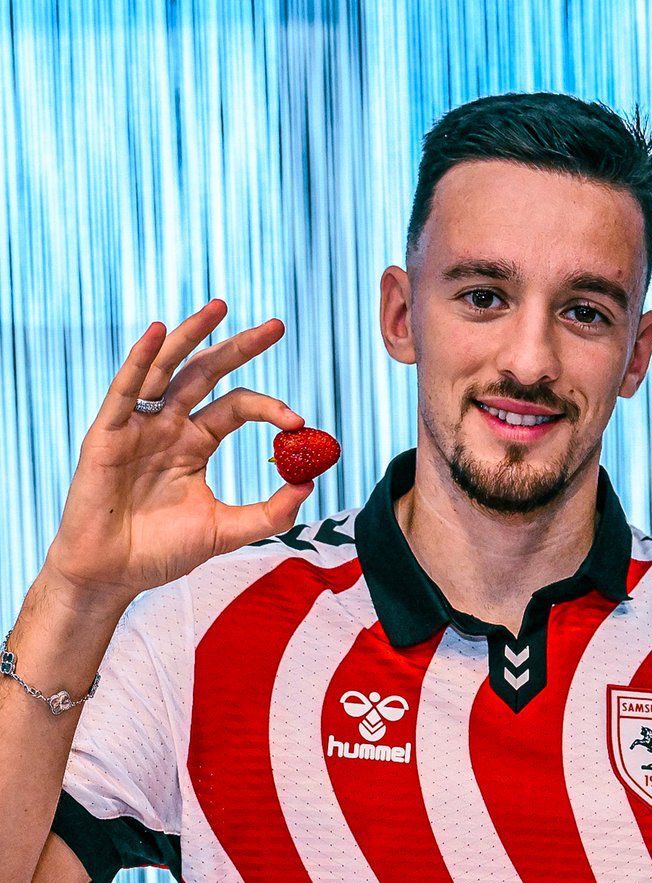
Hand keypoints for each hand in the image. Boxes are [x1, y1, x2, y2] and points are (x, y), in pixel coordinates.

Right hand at [43, 300, 312, 605]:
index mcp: (195, 444)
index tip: (300, 422)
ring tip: (220, 307)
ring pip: (168, 369)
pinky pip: (125, 389)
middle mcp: (169, 426)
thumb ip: (269, 512)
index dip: (270, 409)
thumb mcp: (225, 532)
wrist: (112, 575)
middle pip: (207, 373)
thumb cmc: (161, 553)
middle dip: (240, 347)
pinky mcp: (108, 434)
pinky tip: (158, 331)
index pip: (238, 407)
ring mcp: (138, 426)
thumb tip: (310, 485)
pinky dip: (141, 359)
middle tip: (277, 325)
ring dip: (192, 335)